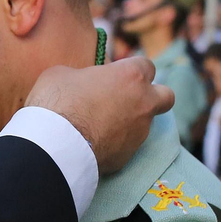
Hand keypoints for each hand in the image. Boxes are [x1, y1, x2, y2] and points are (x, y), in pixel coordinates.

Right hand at [26, 56, 172, 175]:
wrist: (55, 144)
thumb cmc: (58, 101)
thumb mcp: (62, 73)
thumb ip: (83, 74)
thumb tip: (82, 80)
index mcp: (131, 76)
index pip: (147, 66)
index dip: (132, 70)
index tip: (117, 75)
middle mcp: (143, 103)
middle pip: (166, 96)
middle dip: (153, 96)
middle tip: (128, 98)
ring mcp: (139, 132)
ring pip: (145, 124)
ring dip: (130, 122)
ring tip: (100, 125)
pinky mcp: (128, 156)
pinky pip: (126, 146)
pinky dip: (115, 143)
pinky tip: (94, 143)